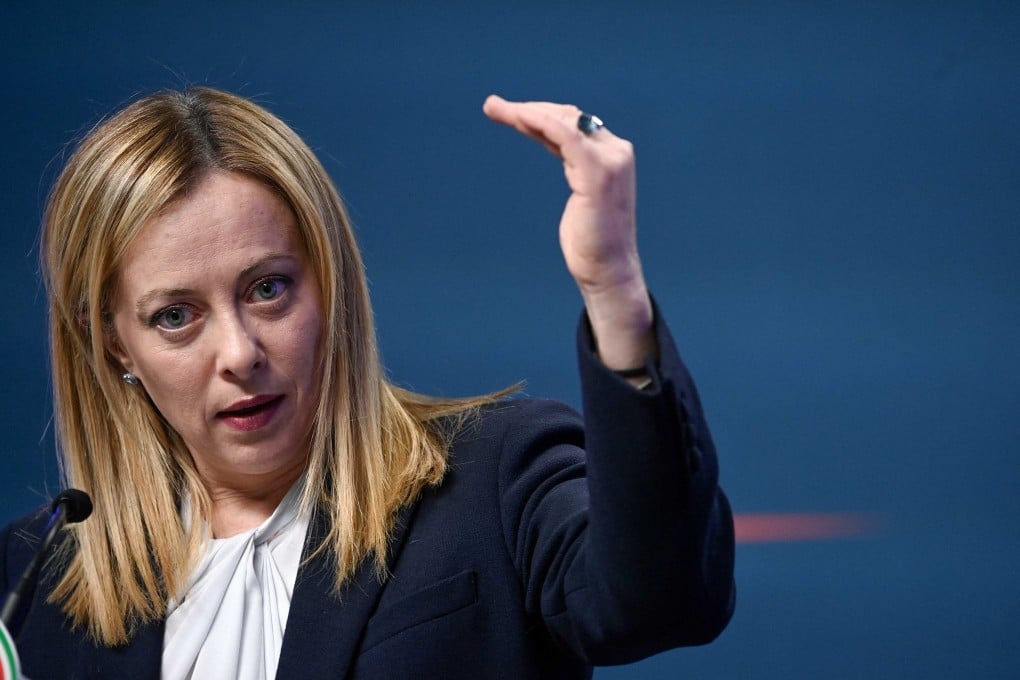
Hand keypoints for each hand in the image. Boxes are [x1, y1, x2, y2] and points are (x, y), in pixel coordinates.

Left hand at [483, 95, 654, 372]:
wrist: (607, 270)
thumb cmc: (591, 240)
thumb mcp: (579, 192)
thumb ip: (572, 164)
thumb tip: (552, 143)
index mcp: (612, 154)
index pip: (573, 123)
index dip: (539, 114)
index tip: (509, 112)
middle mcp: (615, 151)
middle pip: (566, 117)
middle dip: (528, 110)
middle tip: (493, 105)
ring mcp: (609, 160)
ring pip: (562, 122)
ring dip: (525, 113)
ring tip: (495, 107)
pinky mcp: (598, 173)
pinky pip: (565, 136)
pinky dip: (541, 122)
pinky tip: (518, 117)